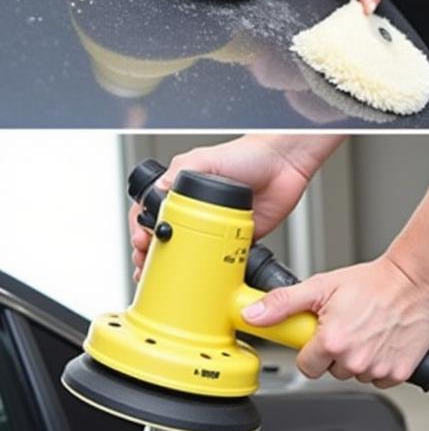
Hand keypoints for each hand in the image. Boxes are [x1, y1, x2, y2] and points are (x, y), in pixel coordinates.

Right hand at [129, 136, 322, 278]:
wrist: (284, 164)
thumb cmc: (249, 154)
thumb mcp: (206, 158)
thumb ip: (181, 171)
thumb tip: (159, 189)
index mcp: (185, 189)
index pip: (152, 212)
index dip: (141, 228)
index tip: (141, 242)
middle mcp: (198, 209)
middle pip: (166, 236)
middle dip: (151, 253)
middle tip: (146, 264)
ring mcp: (217, 225)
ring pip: (189, 251)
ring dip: (173, 266)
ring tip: (162, 276)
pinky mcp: (238, 237)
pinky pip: (220, 258)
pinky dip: (209, 270)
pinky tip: (199, 277)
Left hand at [240, 254, 428, 385]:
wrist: (416, 281)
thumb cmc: (374, 282)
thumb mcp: (322, 286)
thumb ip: (283, 303)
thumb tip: (252, 314)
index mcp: (332, 342)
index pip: (306, 365)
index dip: (312, 348)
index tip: (324, 333)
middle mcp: (355, 360)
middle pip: (332, 370)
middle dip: (337, 352)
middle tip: (350, 325)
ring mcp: (378, 369)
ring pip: (356, 374)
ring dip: (359, 358)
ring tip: (370, 329)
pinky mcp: (398, 373)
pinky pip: (380, 377)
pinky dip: (381, 363)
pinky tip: (384, 340)